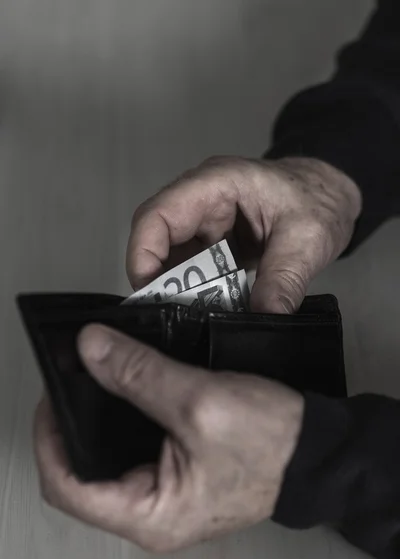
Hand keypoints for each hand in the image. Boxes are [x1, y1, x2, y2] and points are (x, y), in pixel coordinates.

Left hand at [34, 324, 302, 551]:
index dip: (50, 438)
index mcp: (151, 515)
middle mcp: (152, 515)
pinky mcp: (175, 477)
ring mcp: (164, 497)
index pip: (68, 488)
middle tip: (74, 380)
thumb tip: (91, 349)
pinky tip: (125, 390)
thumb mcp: (199, 400)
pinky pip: (131, 452)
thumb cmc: (272, 441)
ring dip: (96, 420)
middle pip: (81, 475)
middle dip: (70, 425)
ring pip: (106, 461)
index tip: (54, 394)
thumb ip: (140, 372)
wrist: (315, 449)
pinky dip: (122, 420)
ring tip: (95, 380)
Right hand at [127, 156, 360, 312]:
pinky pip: (195, 270)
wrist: (332, 194)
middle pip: (157, 240)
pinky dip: (200, 292)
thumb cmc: (319, 197)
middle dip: (161, 281)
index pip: (156, 215)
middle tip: (175, 316)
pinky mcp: (215, 243)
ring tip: (195, 317)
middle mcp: (202, 201)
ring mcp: (207, 222)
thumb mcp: (307, 239)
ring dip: (181, 290)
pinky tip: (212, 310)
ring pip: (174, 259)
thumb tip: (263, 319)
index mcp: (216, 184)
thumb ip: (284, 279)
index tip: (151, 293)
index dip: (143, 255)